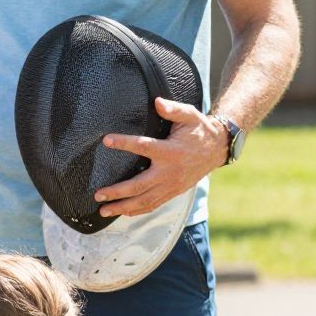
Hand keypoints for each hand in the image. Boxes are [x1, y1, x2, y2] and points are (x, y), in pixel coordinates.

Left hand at [96, 98, 228, 218]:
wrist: (217, 149)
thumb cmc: (199, 130)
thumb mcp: (189, 115)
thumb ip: (173, 109)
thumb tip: (157, 102)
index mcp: (171, 151)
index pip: (143, 147)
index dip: (124, 143)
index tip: (106, 140)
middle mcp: (169, 172)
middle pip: (139, 186)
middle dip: (117, 192)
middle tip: (98, 195)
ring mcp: (171, 186)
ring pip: (144, 201)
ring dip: (122, 207)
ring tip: (103, 210)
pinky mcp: (173, 192)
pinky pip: (153, 205)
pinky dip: (137, 211)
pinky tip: (122, 213)